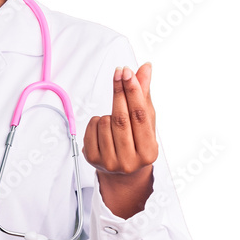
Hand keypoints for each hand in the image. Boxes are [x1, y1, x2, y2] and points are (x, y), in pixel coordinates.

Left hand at [82, 63, 157, 217]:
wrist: (122, 172)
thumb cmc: (137, 142)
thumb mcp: (145, 121)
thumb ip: (144, 95)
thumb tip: (145, 68)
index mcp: (148, 153)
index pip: (140, 116)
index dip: (133, 91)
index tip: (127, 72)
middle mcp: (129, 161)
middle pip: (121, 118)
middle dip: (119, 92)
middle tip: (119, 72)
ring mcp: (109, 163)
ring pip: (104, 122)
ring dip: (108, 113)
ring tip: (114, 120)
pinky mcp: (92, 159)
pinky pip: (91, 128)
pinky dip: (96, 121)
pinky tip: (104, 128)